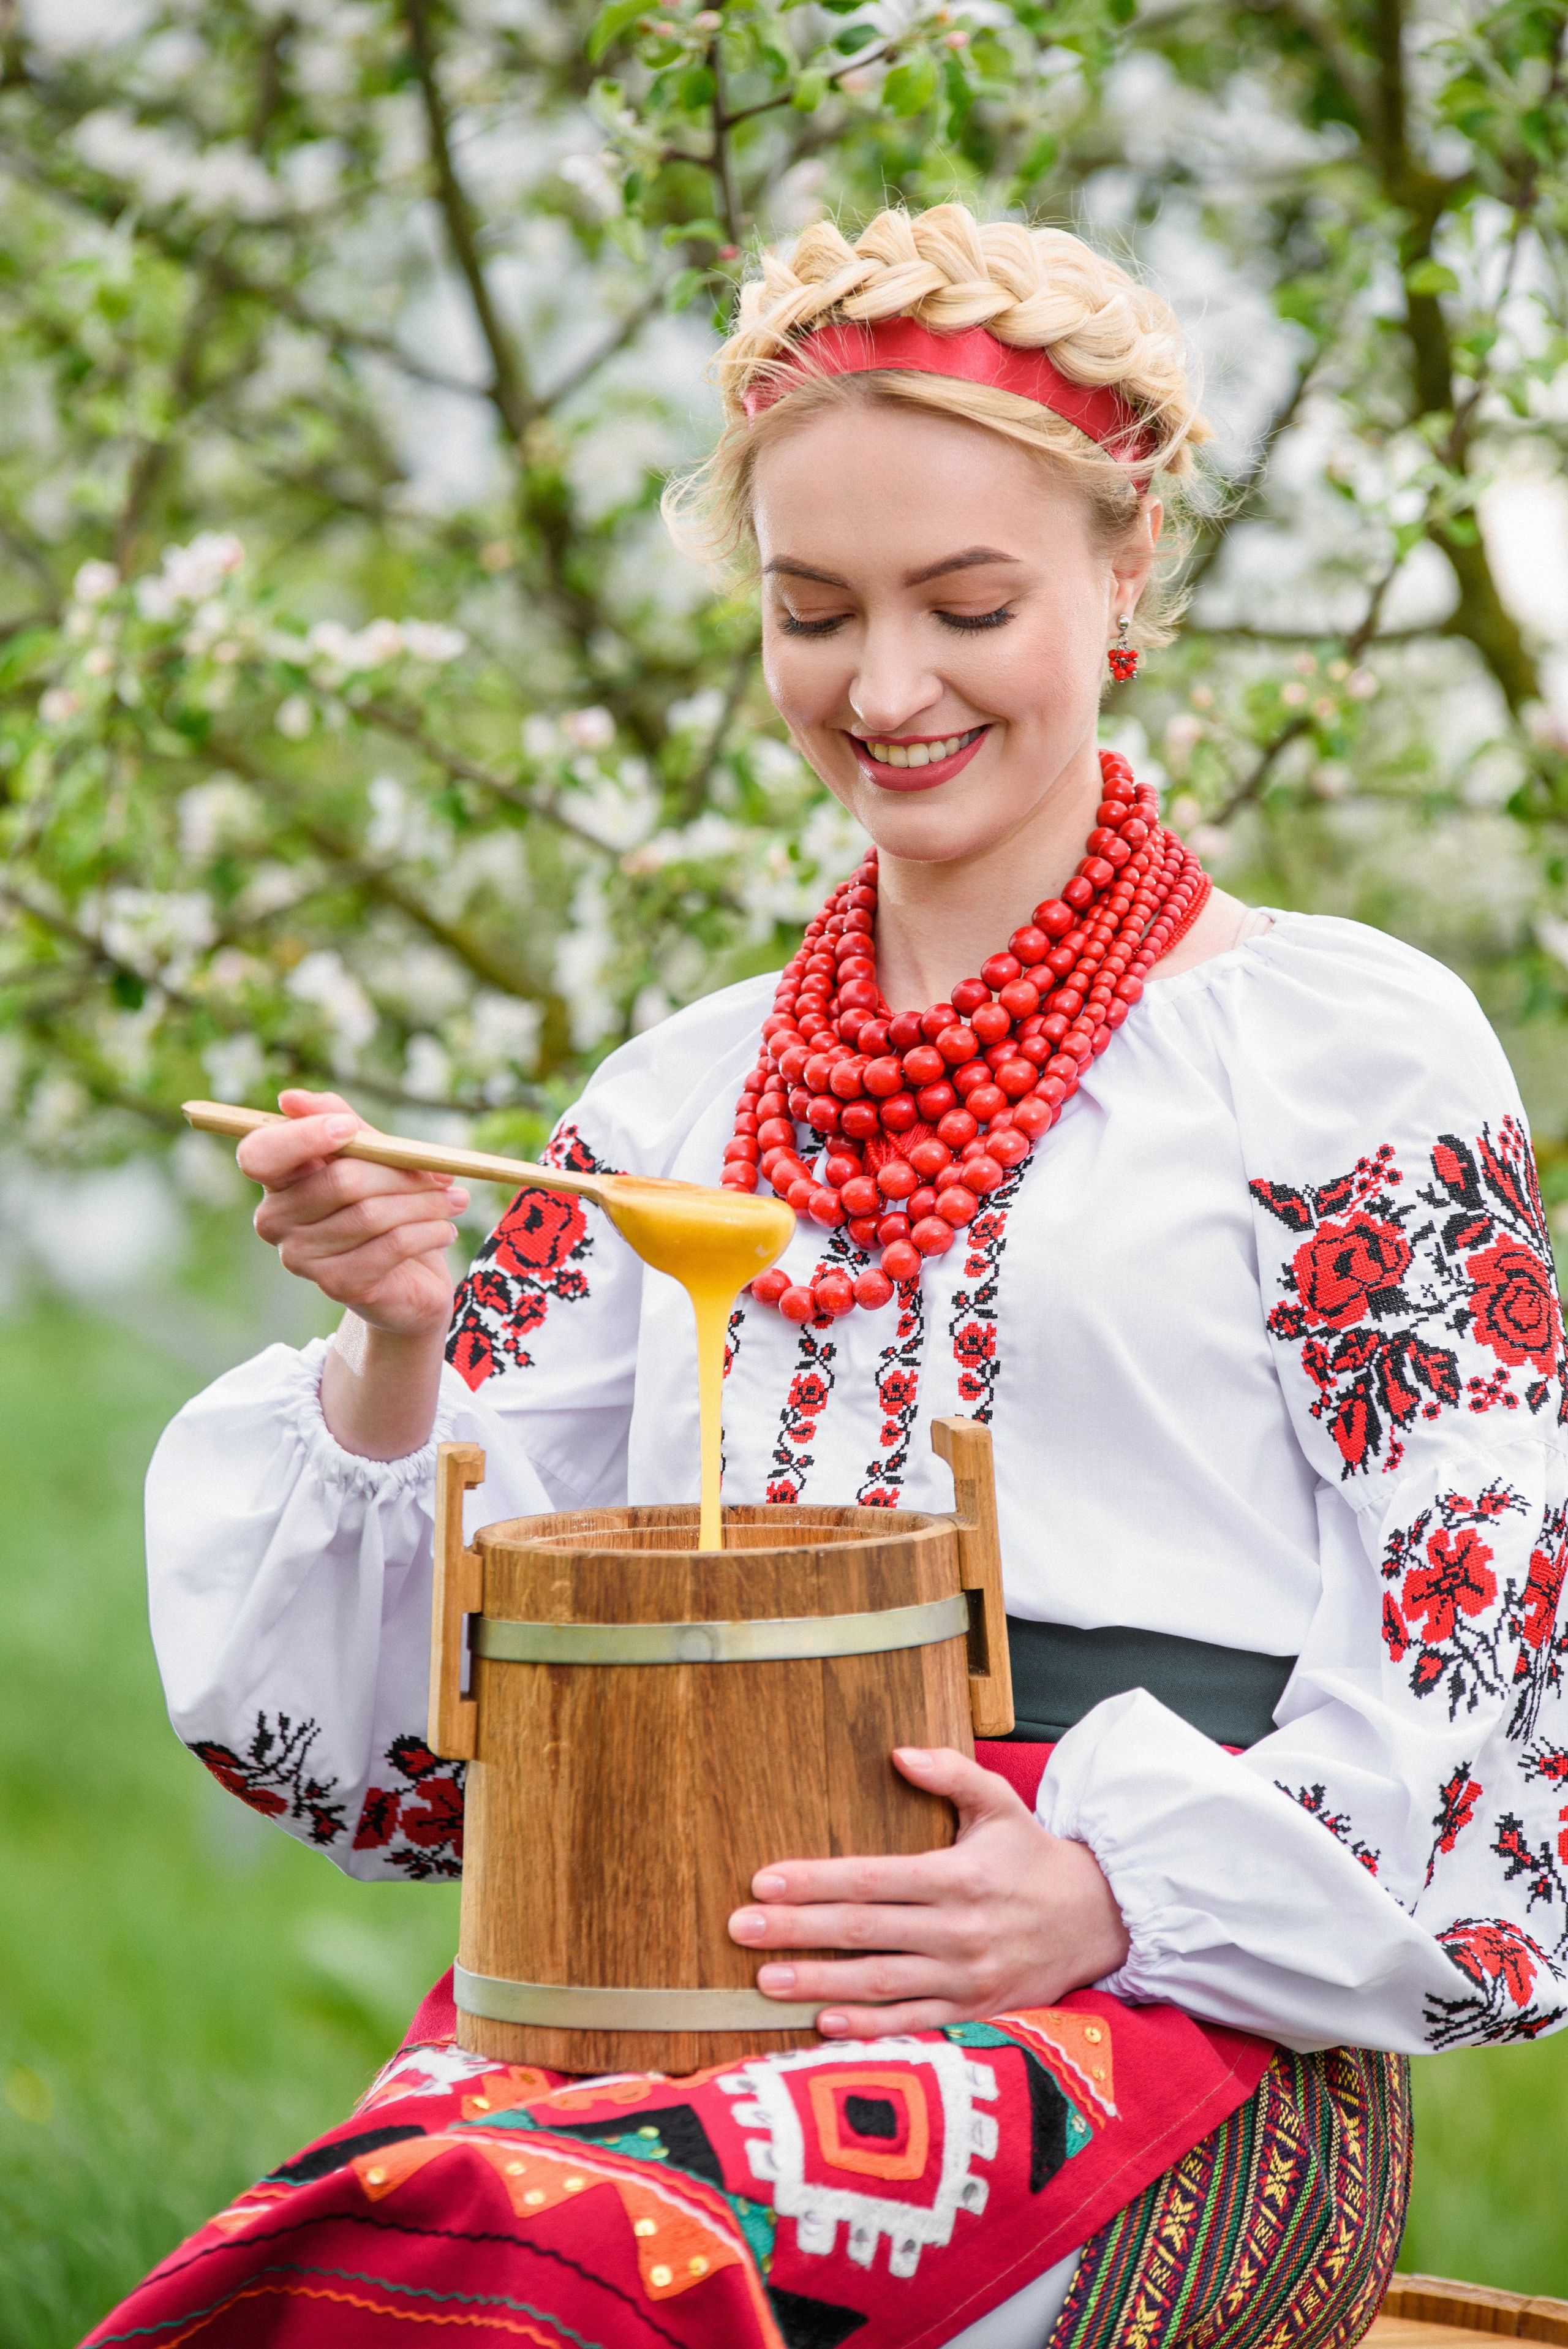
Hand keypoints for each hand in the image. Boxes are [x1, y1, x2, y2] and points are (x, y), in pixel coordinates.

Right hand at [239, 1088, 464, 1339]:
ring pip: (372, 1214)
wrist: (408, 1280)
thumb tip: (291, 1098)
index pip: (260, 1154)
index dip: (303, 1137)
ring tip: (455, 1201)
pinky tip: (446, 1230)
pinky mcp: (337, 1285)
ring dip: (426, 1203)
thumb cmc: (386, 1205)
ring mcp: (301, 1257)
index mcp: (276, 1180)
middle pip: (340, 1181)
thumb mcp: (372, 1157)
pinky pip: (391, 1246)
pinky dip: (428, 1232)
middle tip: (444, 1174)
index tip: (349, 1127)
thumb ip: (343, 1124)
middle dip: (402, 1173)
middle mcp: (275, 1221)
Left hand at [728, 1747, 1128, 2038]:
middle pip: (865, 1931)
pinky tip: (823, 2024)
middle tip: (739, 1930)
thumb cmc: (1034, 1856)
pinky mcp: (977, 2014)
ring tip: (765, 1981)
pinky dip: (870, 2028)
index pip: (871, 1878)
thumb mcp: (1000, 1803)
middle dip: (798, 1931)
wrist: (1099, 1920)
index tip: (763, 1882)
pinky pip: (915, 2025)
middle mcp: (959, 1929)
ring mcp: (968, 1978)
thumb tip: (898, 1753)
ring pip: (881, 1983)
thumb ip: (951, 1773)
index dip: (815, 1881)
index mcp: (958, 1876)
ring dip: (820, 1983)